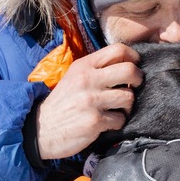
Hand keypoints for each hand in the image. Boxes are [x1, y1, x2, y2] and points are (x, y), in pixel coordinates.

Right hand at [35, 43, 141, 159]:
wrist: (41, 129)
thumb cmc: (62, 104)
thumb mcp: (74, 78)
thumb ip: (96, 69)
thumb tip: (127, 66)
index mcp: (84, 66)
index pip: (118, 50)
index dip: (133, 58)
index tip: (134, 67)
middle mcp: (88, 80)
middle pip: (129, 71)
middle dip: (138, 80)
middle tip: (134, 87)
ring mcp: (91, 100)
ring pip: (129, 97)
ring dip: (128, 106)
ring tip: (118, 109)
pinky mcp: (95, 121)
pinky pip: (120, 119)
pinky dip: (117, 123)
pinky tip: (107, 123)